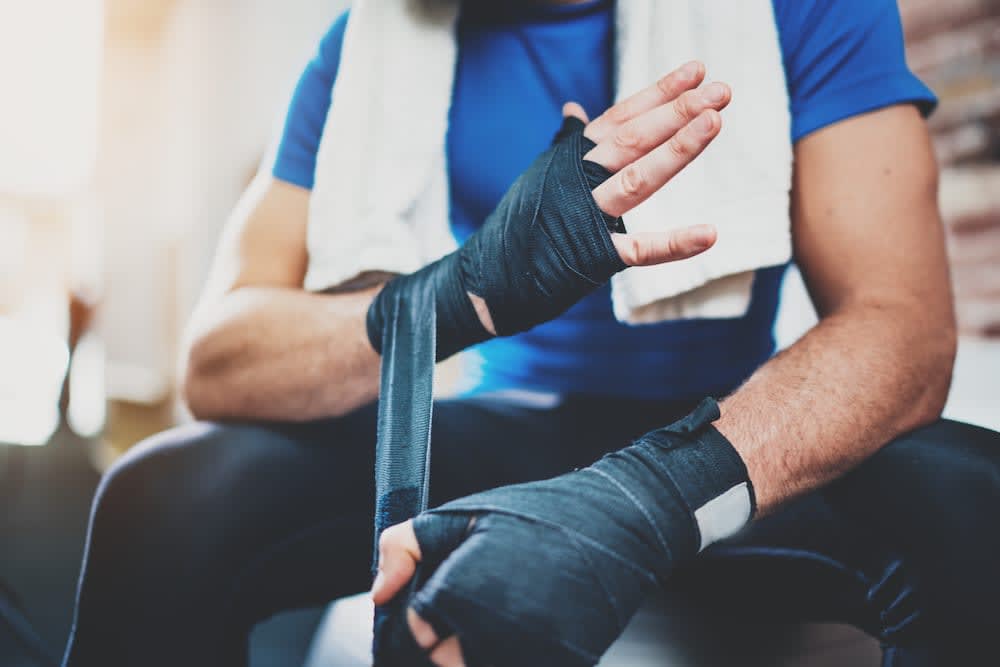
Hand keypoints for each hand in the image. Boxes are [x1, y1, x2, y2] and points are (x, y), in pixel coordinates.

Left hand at [371, 399, 754, 666]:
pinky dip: (512, 651)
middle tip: (477, 601)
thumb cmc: (539, 514)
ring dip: (478, 649)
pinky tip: (529, 620)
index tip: (441, 595)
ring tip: (501, 610)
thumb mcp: (461, 514)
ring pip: (476, 666)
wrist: (619, 523)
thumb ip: (403, 547)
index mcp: (461, 593)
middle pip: (444, 662)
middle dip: (448, 637)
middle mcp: (492, 634)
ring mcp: (530, 655)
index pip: (414, 632)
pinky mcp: (562, 664)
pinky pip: (517, 665)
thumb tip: (378, 594)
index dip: (423, 613)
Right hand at [472, 61, 730, 333]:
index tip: (697, 73)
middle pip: (635, 138)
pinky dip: (673, 244)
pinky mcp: (592, 257)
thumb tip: (574, 108)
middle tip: (720, 91)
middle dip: (678, 111)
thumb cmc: (520, 224)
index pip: (622, 117)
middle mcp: (579, 180)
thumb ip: (566, 141)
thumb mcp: (543, 174)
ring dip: (676, 150)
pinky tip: (708, 234)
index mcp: (572, 158)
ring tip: (713, 122)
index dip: (660, 93)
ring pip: (637, 178)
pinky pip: (638, 250)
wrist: (488, 277)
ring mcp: (586, 217)